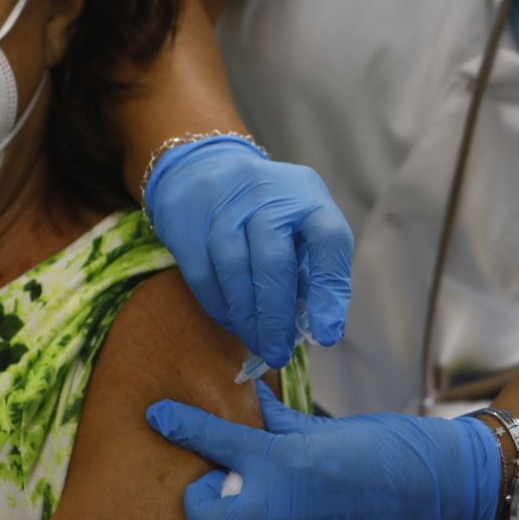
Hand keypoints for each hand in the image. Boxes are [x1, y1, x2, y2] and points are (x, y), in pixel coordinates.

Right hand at [144, 138, 352, 366]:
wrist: (204, 167)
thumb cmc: (266, 210)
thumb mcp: (298, 222)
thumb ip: (308, 267)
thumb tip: (312, 327)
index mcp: (306, 194)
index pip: (328, 239)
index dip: (329, 290)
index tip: (326, 334)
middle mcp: (267, 193)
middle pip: (273, 258)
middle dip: (277, 315)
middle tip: (280, 352)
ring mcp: (224, 204)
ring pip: (235, 267)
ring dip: (247, 316)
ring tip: (258, 343)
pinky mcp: (189, 221)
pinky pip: (204, 274)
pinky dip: (221, 307)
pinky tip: (233, 322)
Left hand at [147, 382, 499, 519]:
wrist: (441, 495)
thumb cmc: (389, 454)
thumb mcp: (326, 431)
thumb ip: (278, 424)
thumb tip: (248, 405)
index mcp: (284, 465)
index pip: (213, 441)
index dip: (178, 424)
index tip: (156, 414)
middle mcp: (279, 511)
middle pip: (202, 514)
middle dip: (204, 498)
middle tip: (222, 480)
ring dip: (238, 518)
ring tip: (261, 497)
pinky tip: (292, 511)